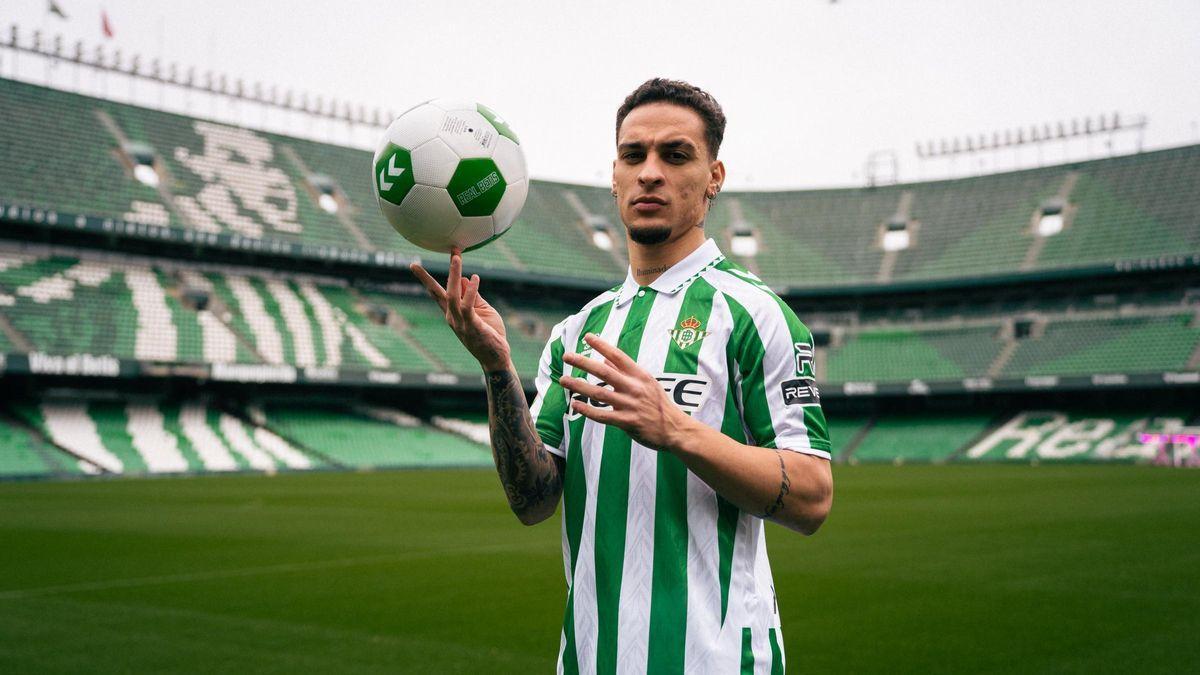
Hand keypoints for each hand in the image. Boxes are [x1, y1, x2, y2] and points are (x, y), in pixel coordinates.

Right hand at [410, 250, 510, 370]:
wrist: (495, 358)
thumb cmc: (489, 334)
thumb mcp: (482, 311)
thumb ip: (473, 296)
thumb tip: (466, 279)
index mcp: (452, 313)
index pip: (436, 293)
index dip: (426, 279)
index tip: (415, 265)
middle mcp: (451, 316)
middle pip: (437, 293)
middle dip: (427, 276)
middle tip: (421, 261)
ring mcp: (460, 322)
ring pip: (452, 295)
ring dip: (453, 275)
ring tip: (455, 257)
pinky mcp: (472, 325)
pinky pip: (467, 306)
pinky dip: (470, 291)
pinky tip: (475, 278)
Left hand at [559, 333, 693, 451]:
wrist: (676, 430)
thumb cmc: (659, 405)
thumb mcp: (646, 383)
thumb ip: (625, 371)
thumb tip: (604, 357)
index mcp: (640, 375)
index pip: (618, 355)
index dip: (602, 345)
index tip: (587, 337)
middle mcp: (634, 387)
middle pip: (604, 371)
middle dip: (583, 362)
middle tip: (566, 356)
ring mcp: (630, 405)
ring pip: (599, 393)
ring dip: (579, 386)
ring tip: (563, 381)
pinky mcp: (628, 422)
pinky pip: (603, 415)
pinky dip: (587, 410)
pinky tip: (575, 405)